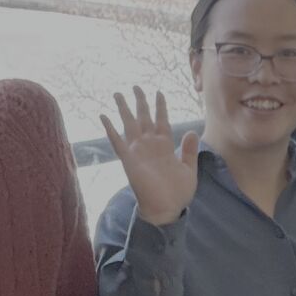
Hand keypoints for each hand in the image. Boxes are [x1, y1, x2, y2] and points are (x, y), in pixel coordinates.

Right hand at [100, 88, 197, 226]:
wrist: (167, 209)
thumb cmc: (178, 192)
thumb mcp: (189, 169)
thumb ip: (189, 150)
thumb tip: (192, 131)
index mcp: (165, 146)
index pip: (161, 121)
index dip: (160, 107)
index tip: (159, 92)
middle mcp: (150, 145)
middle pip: (144, 118)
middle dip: (140, 101)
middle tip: (136, 86)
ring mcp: (138, 151)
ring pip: (130, 124)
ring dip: (124, 109)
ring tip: (117, 94)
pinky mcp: (129, 160)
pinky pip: (118, 142)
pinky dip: (110, 129)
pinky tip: (104, 117)